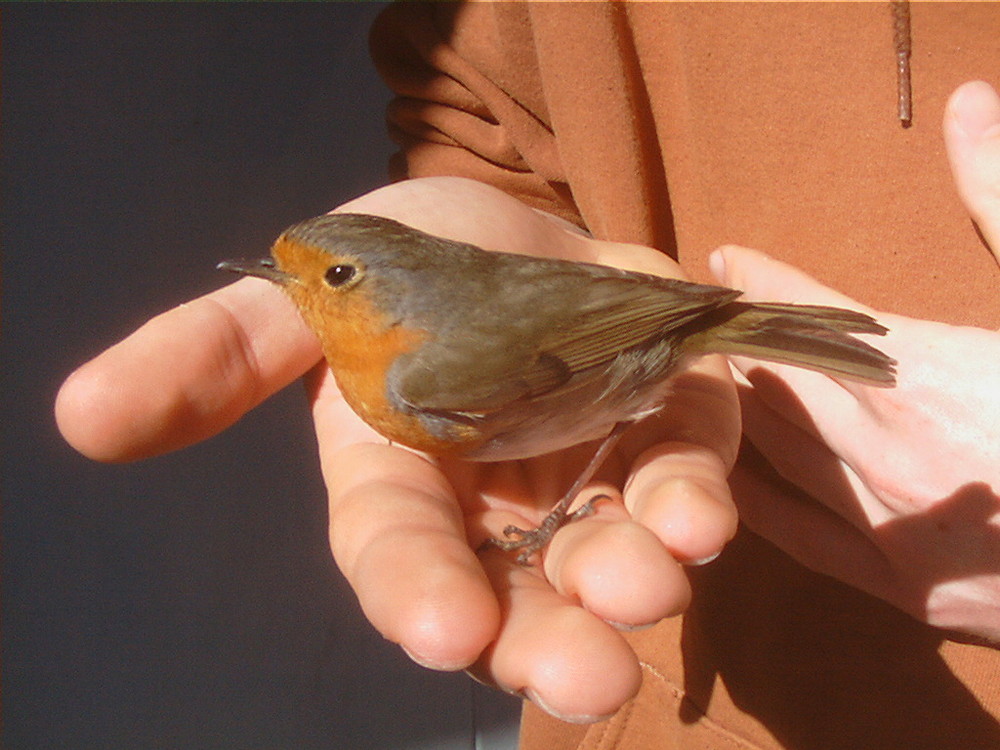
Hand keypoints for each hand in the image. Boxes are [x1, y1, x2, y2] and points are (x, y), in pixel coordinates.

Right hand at [56, 176, 739, 721]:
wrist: (521, 224)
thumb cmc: (408, 264)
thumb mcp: (307, 291)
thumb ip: (217, 353)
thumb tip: (82, 415)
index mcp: (404, 481)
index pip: (398, 553)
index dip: (416, 592)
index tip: (442, 631)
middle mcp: (499, 509)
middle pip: (518, 596)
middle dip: (546, 639)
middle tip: (585, 677)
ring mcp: (592, 480)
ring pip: (611, 558)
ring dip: (631, 583)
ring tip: (649, 589)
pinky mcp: (670, 438)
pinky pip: (684, 482)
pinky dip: (693, 503)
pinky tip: (700, 519)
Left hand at [709, 81, 999, 641]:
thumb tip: (967, 103)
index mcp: (934, 378)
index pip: (818, 316)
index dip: (771, 281)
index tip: (731, 258)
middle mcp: (893, 457)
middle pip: (784, 385)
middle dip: (746, 342)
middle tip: (710, 316)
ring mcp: (896, 533)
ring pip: (781, 454)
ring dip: (747, 407)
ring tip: (717, 373)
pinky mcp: (909, 594)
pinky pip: (803, 539)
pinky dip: (762, 496)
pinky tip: (735, 472)